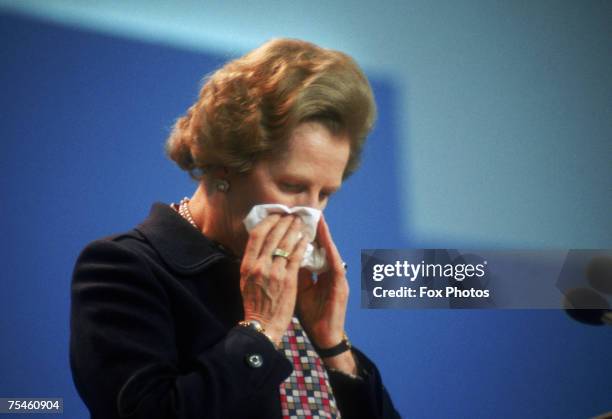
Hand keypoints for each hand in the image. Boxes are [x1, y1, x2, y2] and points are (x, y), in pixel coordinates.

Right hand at [240, 214, 308, 345]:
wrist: (263, 326)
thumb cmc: (255, 304)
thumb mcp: (246, 281)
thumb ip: (252, 263)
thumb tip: (259, 246)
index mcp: (247, 265)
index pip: (256, 235)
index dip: (268, 222)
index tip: (275, 215)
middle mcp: (259, 266)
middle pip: (272, 235)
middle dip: (283, 222)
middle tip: (291, 215)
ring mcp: (274, 272)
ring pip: (285, 243)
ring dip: (294, 230)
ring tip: (300, 223)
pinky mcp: (288, 279)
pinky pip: (296, 256)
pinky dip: (301, 245)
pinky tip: (306, 238)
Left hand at [296, 215, 348, 349]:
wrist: (324, 335)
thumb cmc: (312, 314)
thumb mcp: (300, 289)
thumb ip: (295, 272)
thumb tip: (282, 255)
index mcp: (320, 273)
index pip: (313, 249)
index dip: (306, 234)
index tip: (298, 219)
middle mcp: (331, 273)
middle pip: (324, 247)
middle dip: (317, 230)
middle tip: (310, 212)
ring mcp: (338, 280)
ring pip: (331, 253)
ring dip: (326, 238)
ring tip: (320, 222)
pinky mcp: (341, 289)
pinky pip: (336, 268)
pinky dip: (332, 256)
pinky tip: (327, 245)